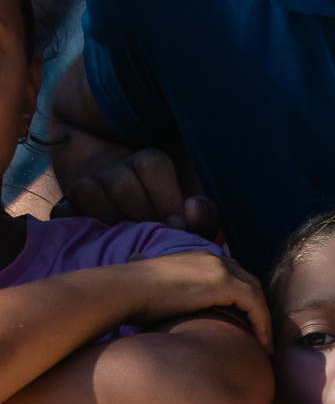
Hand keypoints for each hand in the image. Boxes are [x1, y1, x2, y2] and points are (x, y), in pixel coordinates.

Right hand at [59, 149, 218, 236]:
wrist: (137, 238)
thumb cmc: (174, 227)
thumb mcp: (195, 220)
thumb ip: (204, 216)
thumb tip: (192, 210)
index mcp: (149, 166)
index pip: (152, 163)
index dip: (166, 196)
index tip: (177, 225)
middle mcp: (115, 171)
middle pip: (121, 181)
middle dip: (140, 213)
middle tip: (152, 235)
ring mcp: (86, 187)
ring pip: (86, 191)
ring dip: (109, 218)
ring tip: (125, 239)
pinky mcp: (65, 210)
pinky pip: (61, 212)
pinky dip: (74, 224)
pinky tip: (95, 239)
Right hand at [117, 251, 270, 346]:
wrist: (123, 290)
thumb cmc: (132, 298)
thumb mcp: (158, 292)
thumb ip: (171, 294)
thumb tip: (161, 308)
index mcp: (198, 259)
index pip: (232, 278)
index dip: (243, 301)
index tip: (247, 325)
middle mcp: (213, 259)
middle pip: (249, 284)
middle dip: (258, 310)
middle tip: (263, 335)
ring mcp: (219, 268)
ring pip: (256, 295)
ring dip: (263, 321)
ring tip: (265, 346)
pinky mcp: (223, 282)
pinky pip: (255, 304)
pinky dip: (262, 323)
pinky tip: (262, 344)